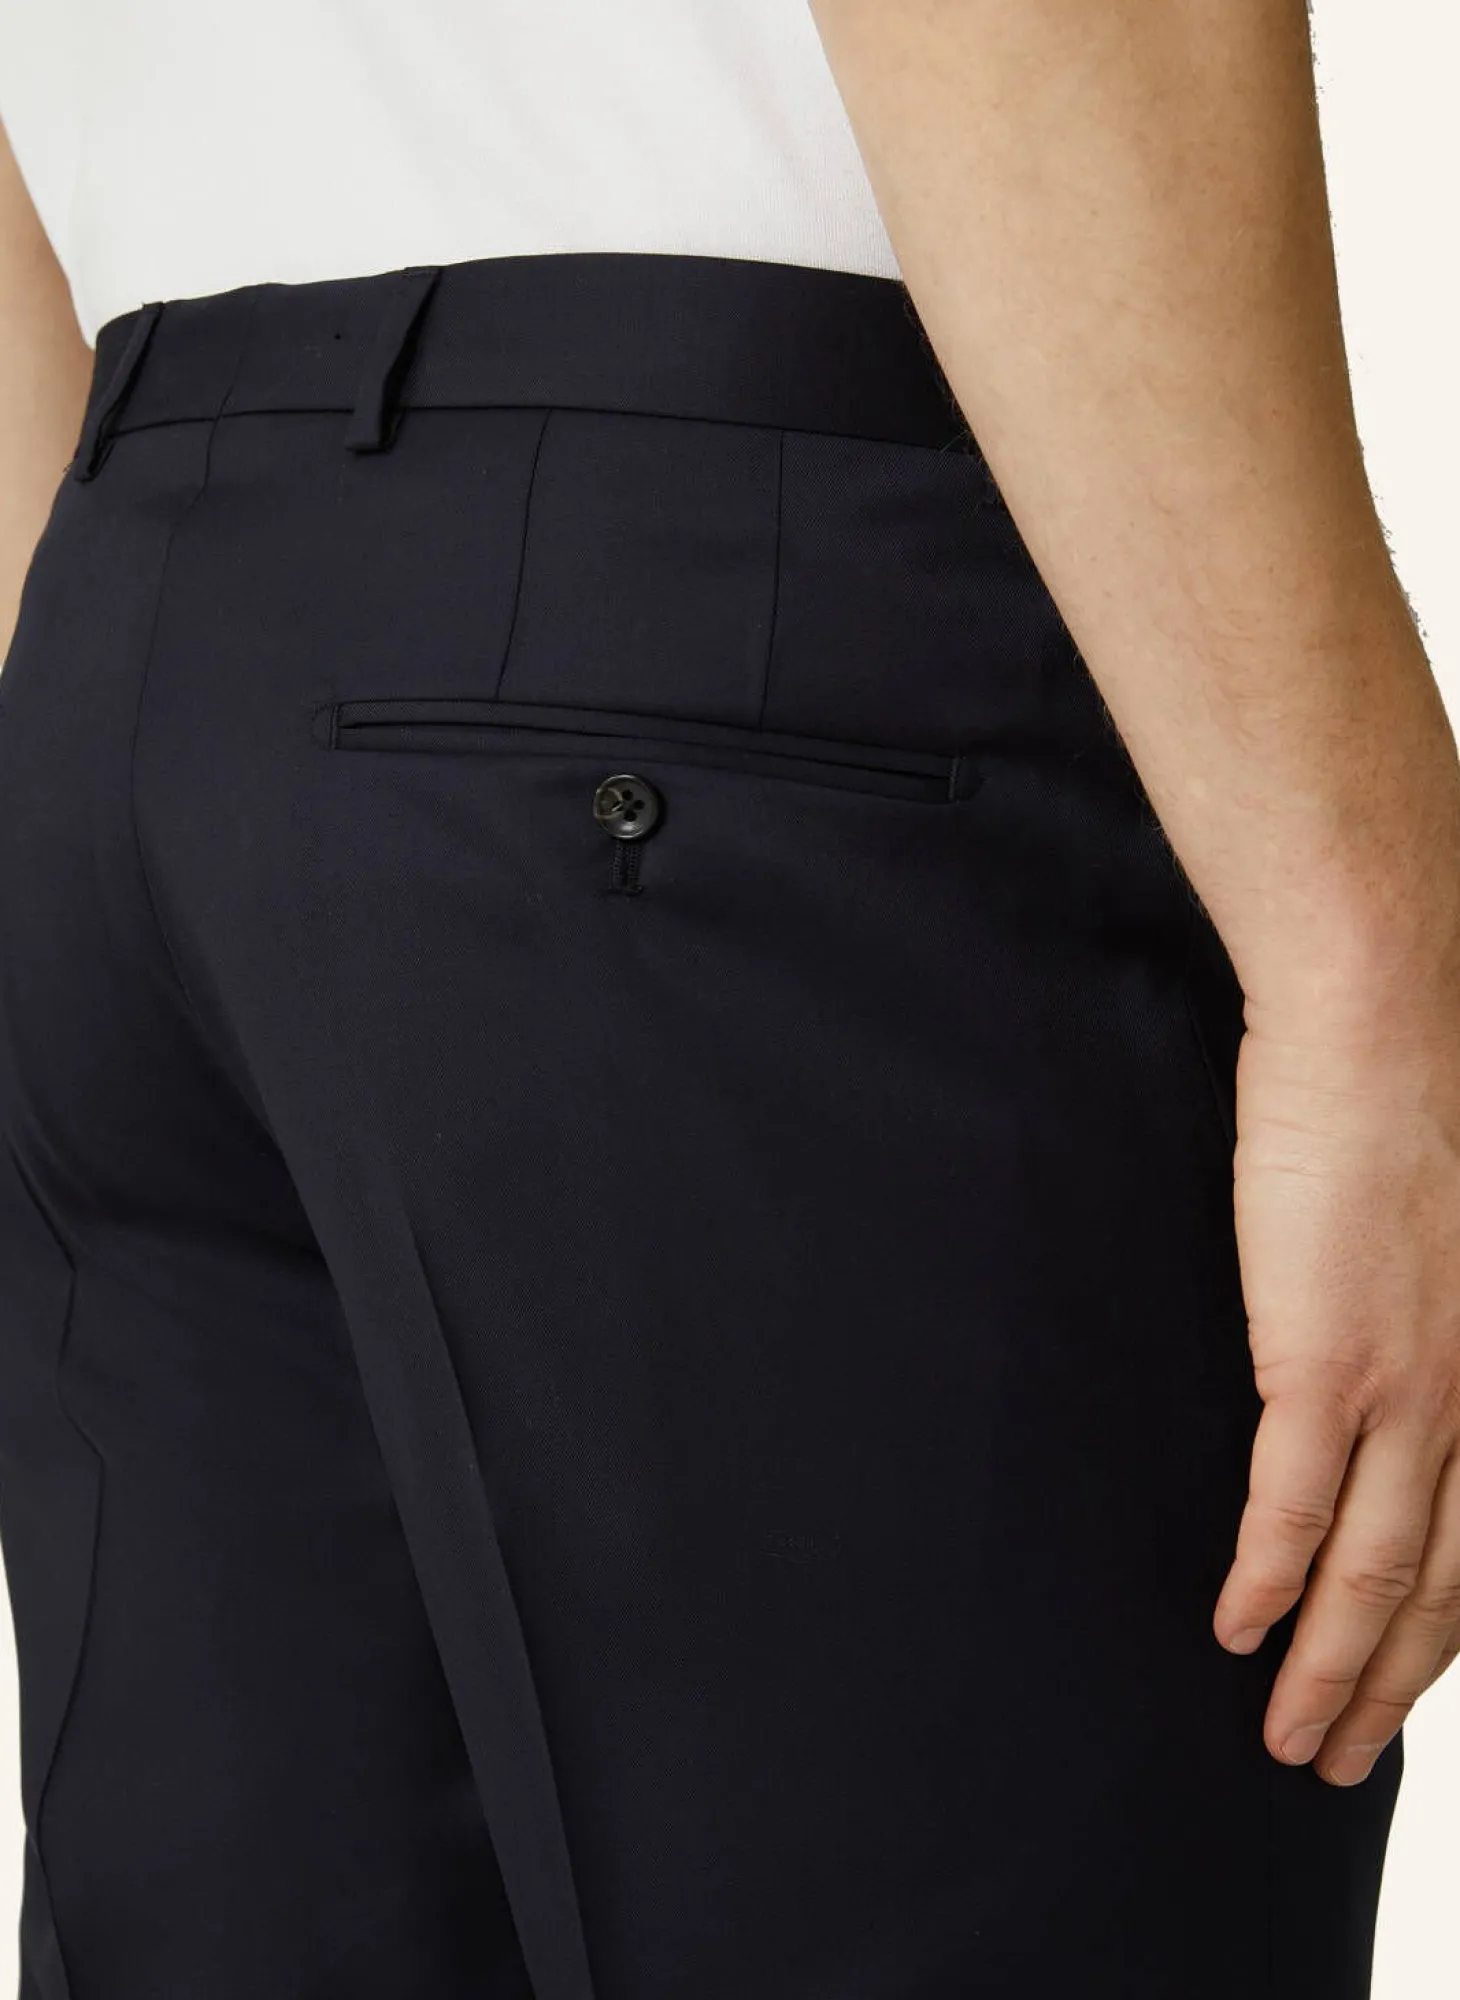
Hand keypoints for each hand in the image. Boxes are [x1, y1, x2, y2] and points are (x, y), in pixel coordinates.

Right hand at [1212, 1005, 1459, 1784]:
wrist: (1385, 1028)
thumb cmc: (1414, 1102)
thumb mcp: (1448, 1236)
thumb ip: (1427, 1315)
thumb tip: (1374, 1366)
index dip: (1442, 1638)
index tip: (1403, 1693)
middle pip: (1444, 1591)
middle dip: (1392, 1689)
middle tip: (1342, 1758)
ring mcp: (1408, 1388)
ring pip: (1376, 1573)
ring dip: (1334, 1671)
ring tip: (1292, 1740)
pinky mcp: (1323, 1361)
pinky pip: (1292, 1506)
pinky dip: (1268, 1582)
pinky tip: (1237, 1631)